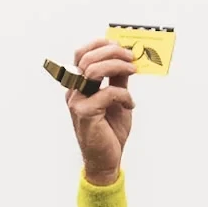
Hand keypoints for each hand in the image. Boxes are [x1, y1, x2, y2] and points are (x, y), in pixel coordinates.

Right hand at [68, 38, 137, 183]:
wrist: (106, 161)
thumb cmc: (109, 132)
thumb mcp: (117, 100)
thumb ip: (118, 81)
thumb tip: (125, 60)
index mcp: (79, 85)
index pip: (82, 54)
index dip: (100, 45)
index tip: (121, 47)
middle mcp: (74, 91)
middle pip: (87, 58)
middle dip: (112, 52)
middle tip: (131, 59)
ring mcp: (77, 102)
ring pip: (93, 71)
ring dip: (116, 67)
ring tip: (132, 71)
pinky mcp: (85, 114)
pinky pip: (106, 93)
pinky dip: (123, 95)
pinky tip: (130, 105)